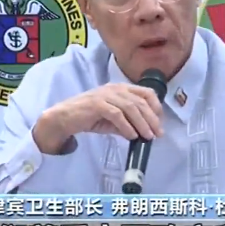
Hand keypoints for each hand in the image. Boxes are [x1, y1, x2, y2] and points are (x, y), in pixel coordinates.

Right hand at [33, 83, 164, 153]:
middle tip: (157, 133)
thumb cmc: (89, 117)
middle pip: (140, 102)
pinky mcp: (97, 104)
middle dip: (152, 118)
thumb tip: (144, 132)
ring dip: (142, 124)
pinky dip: (126, 126)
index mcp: (121, 88)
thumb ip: (128, 123)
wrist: (65, 117)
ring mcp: (106, 95)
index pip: (146, 92)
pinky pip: (116, 115)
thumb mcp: (113, 119)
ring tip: (147, 136)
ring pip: (130, 108)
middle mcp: (115, 88)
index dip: (156, 107)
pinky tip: (132, 136)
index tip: (160, 122)